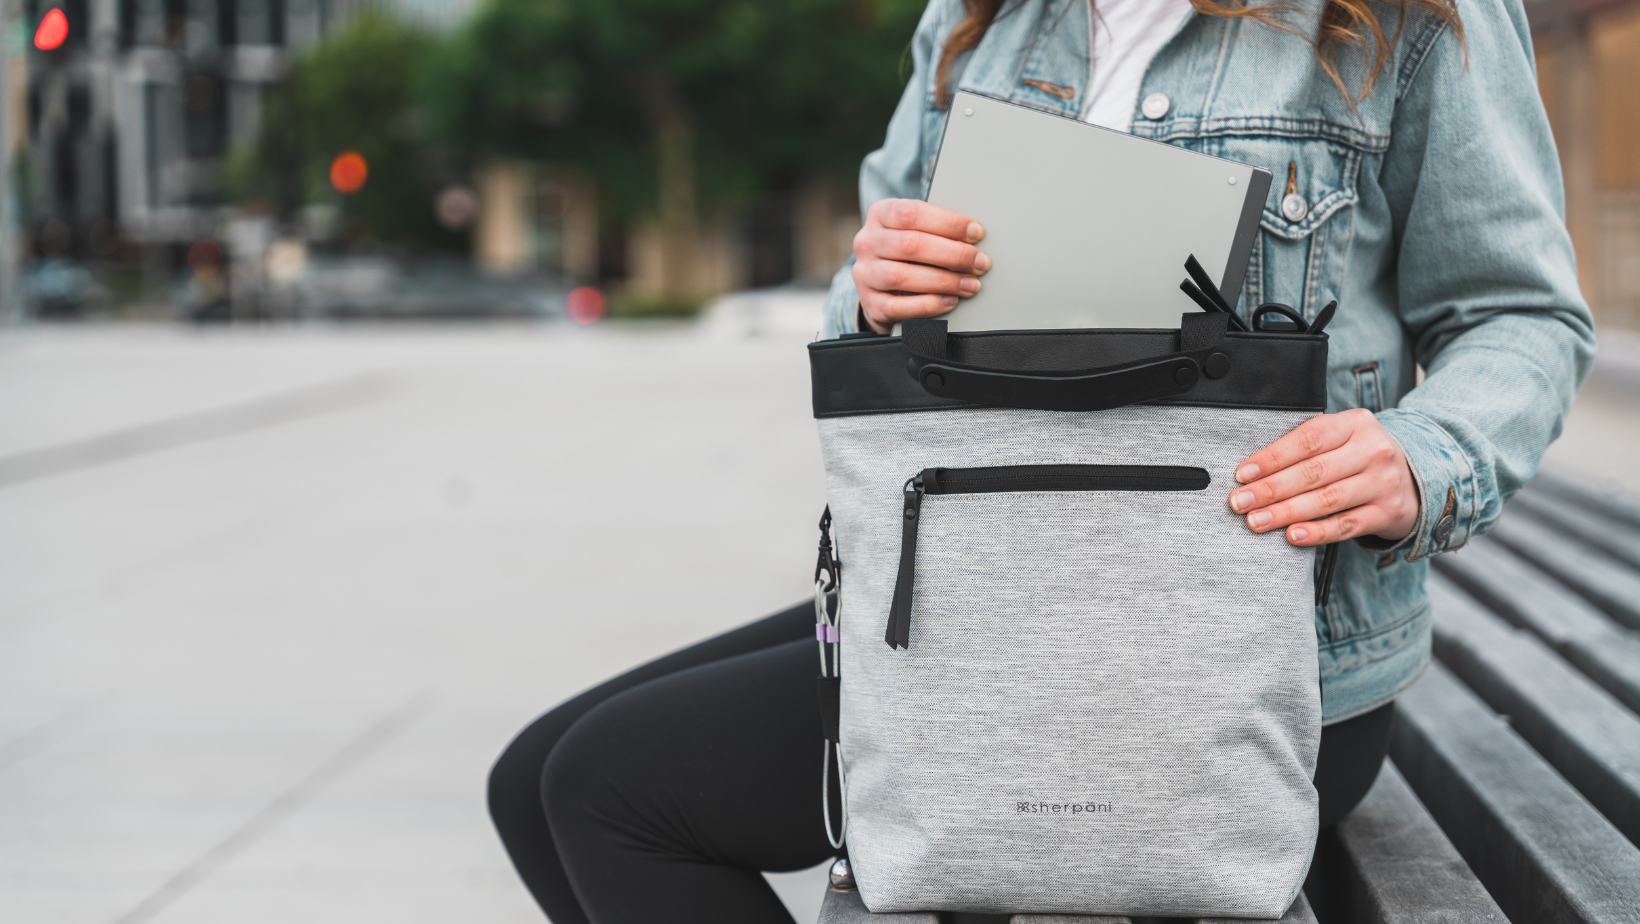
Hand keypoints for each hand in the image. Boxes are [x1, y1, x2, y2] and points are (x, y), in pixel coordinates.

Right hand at [852, 199, 990, 333]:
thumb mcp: (915, 229)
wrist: (879, 282)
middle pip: (910, 245)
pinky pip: (897, 307)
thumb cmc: (907, 251)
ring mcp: (865, 274)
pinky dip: (927, 305)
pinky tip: (949, 301)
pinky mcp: (870, 303)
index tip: (976, 233)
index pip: (912, 213)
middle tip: (980, 263)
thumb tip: (974, 236)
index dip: (948, 223)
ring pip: (901, 276)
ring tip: (969, 284)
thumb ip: (936, 228)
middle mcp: (867, 242)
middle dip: (953, 255)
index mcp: (879, 214)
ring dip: (943, 281)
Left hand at [1227, 408, 1419, 545]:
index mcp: (1355, 423)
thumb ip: (1307, 446)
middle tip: (1239, 503)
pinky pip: (1346, 525)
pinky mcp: (1388, 512)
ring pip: (1326, 500)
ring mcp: (1383, 482)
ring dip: (1286, 513)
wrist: (1415, 479)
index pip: (1308, 439)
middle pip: (1313, 472)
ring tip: (1256, 522)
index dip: (1272, 458)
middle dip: (1270, 489)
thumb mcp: (1342, 438)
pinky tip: (1292, 535)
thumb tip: (1252, 471)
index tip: (1242, 475)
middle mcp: (1374, 450)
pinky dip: (1317, 532)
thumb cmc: (1359, 457)